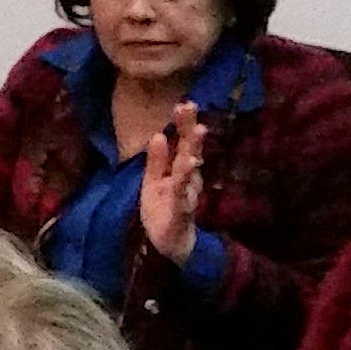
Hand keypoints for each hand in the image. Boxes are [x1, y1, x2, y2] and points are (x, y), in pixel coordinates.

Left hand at [140, 104, 207, 263]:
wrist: (169, 246)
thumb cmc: (163, 211)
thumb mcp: (154, 182)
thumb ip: (157, 160)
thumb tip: (158, 134)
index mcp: (178, 171)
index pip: (182, 144)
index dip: (184, 125)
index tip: (185, 103)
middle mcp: (186, 180)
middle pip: (189, 152)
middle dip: (189, 130)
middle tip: (190, 107)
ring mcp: (185, 196)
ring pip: (188, 174)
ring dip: (192, 154)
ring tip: (196, 133)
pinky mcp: (180, 214)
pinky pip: (181, 199)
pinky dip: (182, 186)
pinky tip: (186, 172)